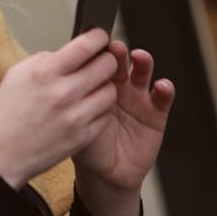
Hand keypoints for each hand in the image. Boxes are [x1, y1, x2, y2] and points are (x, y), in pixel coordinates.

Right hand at [0, 29, 118, 189]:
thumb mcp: (17, 74)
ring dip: (103, 86)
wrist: (0, 154)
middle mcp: (63, 92)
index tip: (99, 37)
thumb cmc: (6, 114)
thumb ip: (45, 59)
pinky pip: (105, 115)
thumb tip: (68, 52)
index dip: (98, 36)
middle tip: (98, 63)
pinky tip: (85, 109)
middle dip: (105, 60)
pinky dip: (98, 110)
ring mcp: (75, 116)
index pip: (86, 45)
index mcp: (45, 73)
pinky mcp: (83, 136)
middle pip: (106, 65)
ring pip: (111, 91)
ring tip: (90, 89)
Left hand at [73, 43, 174, 215]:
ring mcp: (136, 97)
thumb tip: (52, 73)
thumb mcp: (71, 118)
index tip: (94, 42)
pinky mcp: (155, 113)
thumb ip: (69, 96)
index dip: (96, 51)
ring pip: (141, 72)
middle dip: (116, 54)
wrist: (103, 173)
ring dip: (143, 62)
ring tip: (140, 57)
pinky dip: (164, 90)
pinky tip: (162, 86)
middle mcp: (116, 85)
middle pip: (118, 62)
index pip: (95, 60)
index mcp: (92, 82)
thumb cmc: (83, 142)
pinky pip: (162, 99)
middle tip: (114, 48)